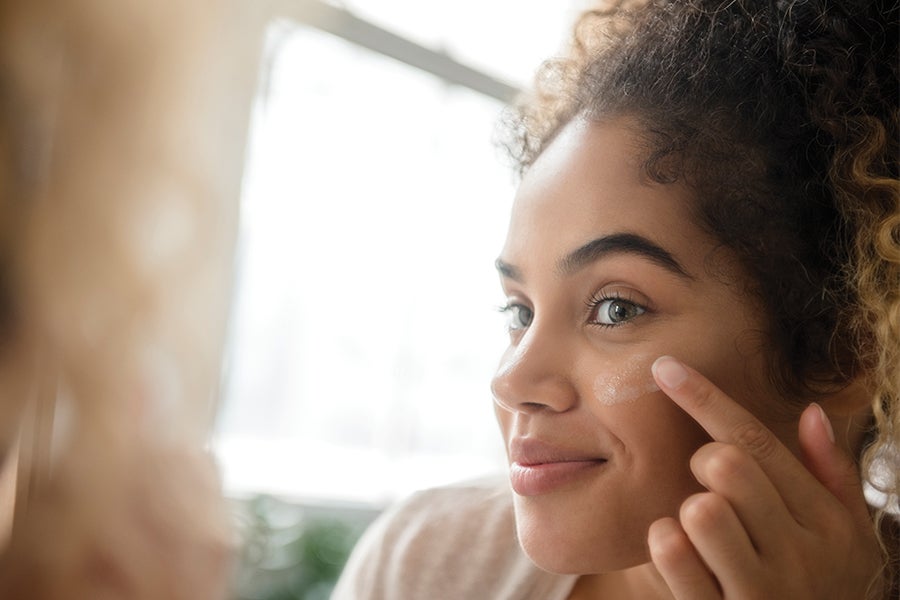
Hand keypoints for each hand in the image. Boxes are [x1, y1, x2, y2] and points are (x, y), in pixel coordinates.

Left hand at [646, 356, 883, 599]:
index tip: (664, 367)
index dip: (705, 398)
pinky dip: (665, 543)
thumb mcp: (843, 538)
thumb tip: (813, 411)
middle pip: (726, 464)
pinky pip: (673, 552)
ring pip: (701, 507)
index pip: (757, 442)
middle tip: (708, 486)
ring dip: (688, 510)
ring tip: (702, 530)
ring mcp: (761, 590)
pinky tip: (681, 553)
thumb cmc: (818, 588)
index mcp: (826, 523)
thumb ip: (830, 476)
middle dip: (704, 464)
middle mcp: (799, 554)